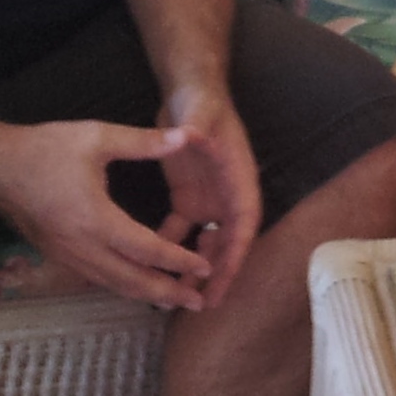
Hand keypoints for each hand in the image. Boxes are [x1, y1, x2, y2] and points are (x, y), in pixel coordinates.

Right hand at [0, 120, 214, 308]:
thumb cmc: (45, 148)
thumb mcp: (96, 136)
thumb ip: (142, 141)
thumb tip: (184, 138)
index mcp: (95, 219)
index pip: (146, 249)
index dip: (178, 260)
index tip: (205, 267)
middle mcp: (81, 246)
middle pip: (131, 281)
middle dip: (167, 292)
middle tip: (198, 302)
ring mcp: (66, 255)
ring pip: (112, 284)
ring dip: (145, 293)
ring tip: (175, 299)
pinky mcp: (57, 255)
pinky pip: (96, 278)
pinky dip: (122, 285)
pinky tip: (138, 283)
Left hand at [157, 86, 261, 309]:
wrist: (190, 92)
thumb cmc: (202, 101)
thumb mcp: (201, 111)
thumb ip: (197, 124)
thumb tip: (190, 133)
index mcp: (239, 178)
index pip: (244, 221)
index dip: (236, 250)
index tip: (225, 275)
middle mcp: (228, 195)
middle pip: (229, 242)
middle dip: (218, 273)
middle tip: (204, 303)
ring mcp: (208, 200)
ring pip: (206, 244)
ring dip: (194, 268)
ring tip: (177, 295)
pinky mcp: (188, 198)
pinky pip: (181, 231)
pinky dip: (169, 248)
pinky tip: (151, 265)